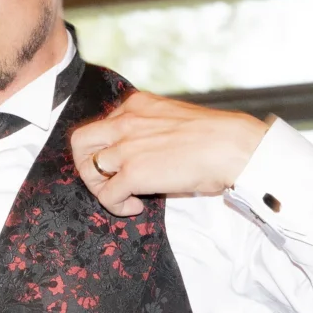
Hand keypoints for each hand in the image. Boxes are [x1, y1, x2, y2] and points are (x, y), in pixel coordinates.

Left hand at [70, 90, 268, 216]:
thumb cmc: (215, 137)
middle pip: (80, 142)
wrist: (232, 146)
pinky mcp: (132, 173)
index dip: (107, 147)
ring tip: (123, 197)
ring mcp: (126, 147)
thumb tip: (147, 155)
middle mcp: (125, 121)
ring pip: (87, 169)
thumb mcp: (174, 119)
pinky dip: (117, 207)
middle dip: (86, 164)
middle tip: (105, 180)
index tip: (122, 162)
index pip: (102, 124)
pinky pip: (106, 196)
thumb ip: (152, 129)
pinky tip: (136, 207)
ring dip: (100, 188)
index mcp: (137, 104)